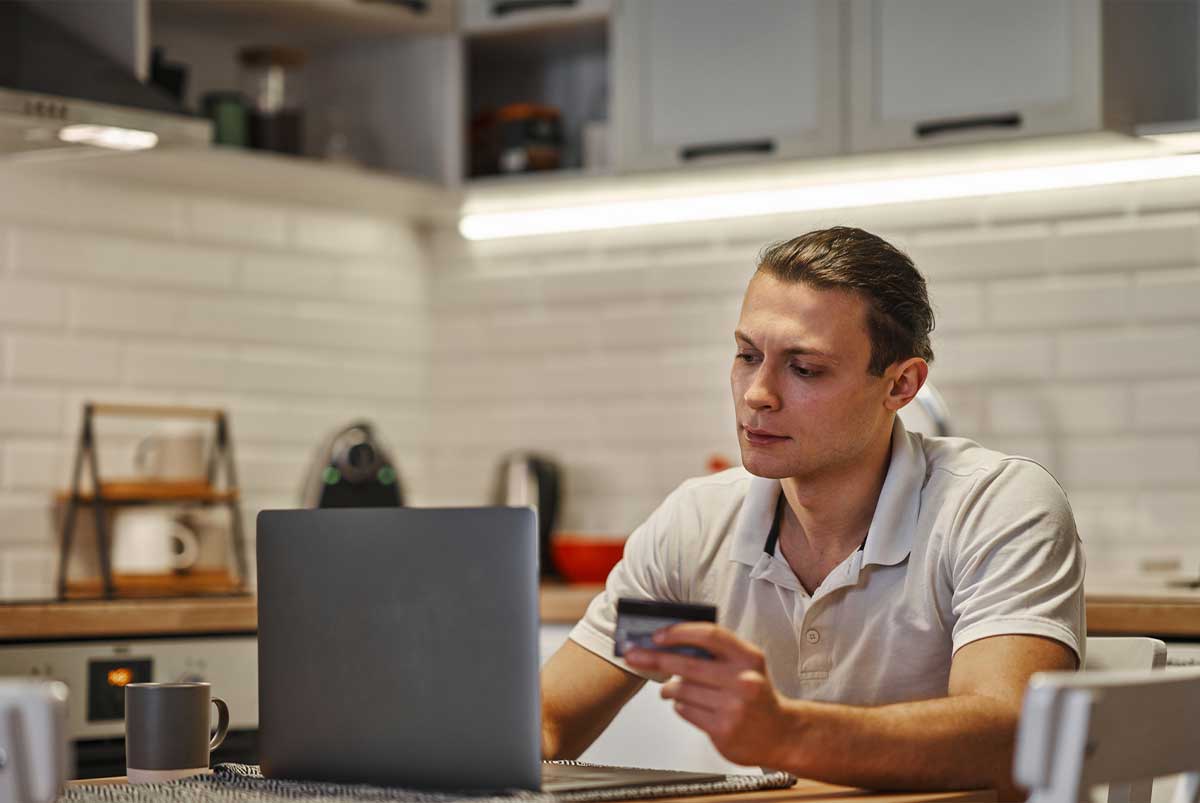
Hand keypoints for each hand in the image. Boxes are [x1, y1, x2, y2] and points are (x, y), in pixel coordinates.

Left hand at [624, 623, 793, 767]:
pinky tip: (688, 705)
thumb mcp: (746, 665)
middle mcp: (743, 680)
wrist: (782, 734)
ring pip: (683, 690)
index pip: (710, 635)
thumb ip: (715, 653)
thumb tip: (670, 642)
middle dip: (655, 658)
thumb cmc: (757, 694)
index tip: (658, 635)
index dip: (680, 632)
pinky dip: (680, 706)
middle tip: (635, 656)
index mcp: (749, 657)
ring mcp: (733, 707)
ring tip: (670, 688)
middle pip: (688, 664)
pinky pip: (686, 711)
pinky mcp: (723, 729)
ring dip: (670, 688)